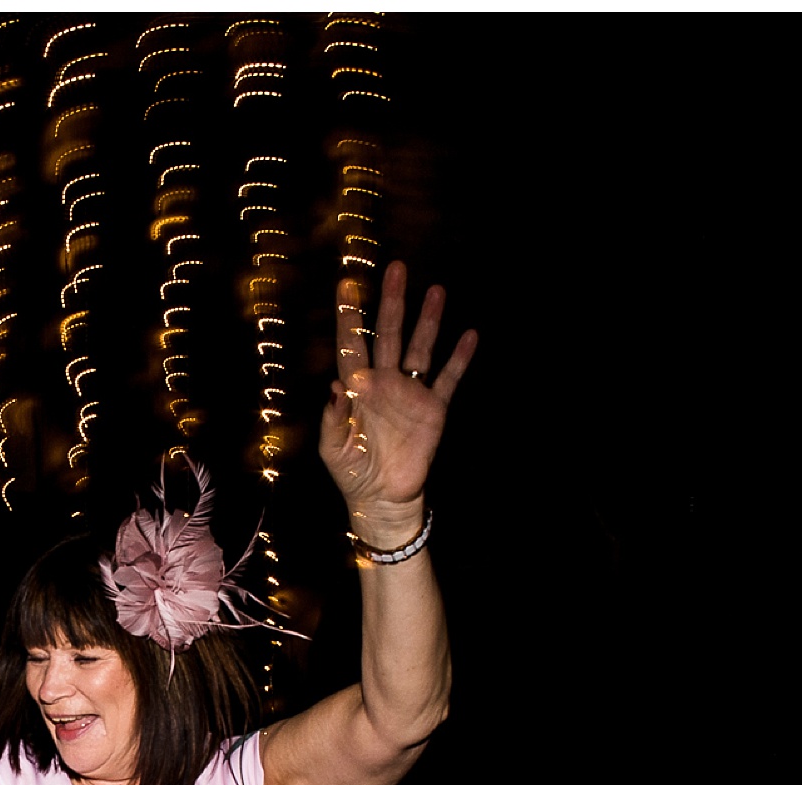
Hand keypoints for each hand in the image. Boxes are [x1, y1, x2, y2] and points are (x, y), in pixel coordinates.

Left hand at [318, 260, 477, 536]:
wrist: (383, 498)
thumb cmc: (352, 472)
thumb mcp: (332, 447)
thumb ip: (332, 417)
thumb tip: (336, 383)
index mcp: (356, 388)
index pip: (352, 345)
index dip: (350, 317)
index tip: (348, 285)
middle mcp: (385, 382)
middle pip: (388, 334)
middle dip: (392, 302)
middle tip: (396, 269)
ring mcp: (411, 393)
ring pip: (420, 347)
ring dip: (428, 320)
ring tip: (437, 290)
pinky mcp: (433, 409)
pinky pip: (448, 379)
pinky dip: (459, 359)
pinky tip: (469, 335)